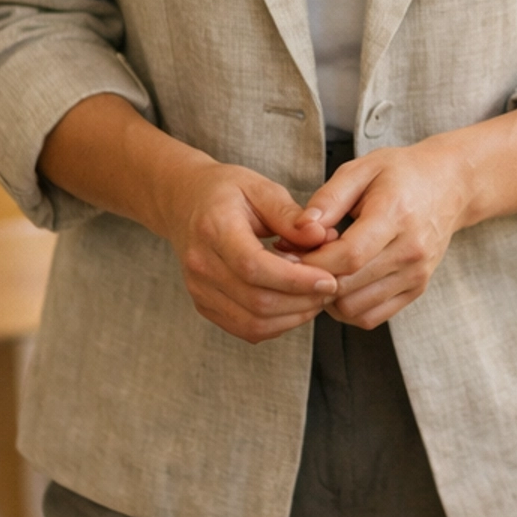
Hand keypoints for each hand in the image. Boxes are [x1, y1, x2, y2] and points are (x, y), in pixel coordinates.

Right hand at [155, 157, 339, 343]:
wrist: (185, 203)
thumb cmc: (226, 192)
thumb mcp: (260, 188)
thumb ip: (291, 215)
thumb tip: (323, 237)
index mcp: (213, 229)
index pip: (254, 267)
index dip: (296, 280)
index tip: (329, 279)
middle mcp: (200, 265)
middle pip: (256, 301)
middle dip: (302, 301)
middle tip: (331, 288)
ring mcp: (199, 290)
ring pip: (252, 323)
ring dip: (293, 317)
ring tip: (317, 297)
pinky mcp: (204, 305)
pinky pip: (245, 328)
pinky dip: (277, 324)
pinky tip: (295, 305)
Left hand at [285, 140, 472, 328]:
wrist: (449, 185)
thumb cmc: (401, 173)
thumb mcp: (361, 169)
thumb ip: (328, 199)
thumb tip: (300, 229)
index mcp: (396, 215)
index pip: (349, 256)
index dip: (312, 260)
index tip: (290, 251)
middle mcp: (411, 250)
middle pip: (348, 287)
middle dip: (312, 278)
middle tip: (296, 261)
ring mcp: (417, 274)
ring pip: (355, 308)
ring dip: (327, 296)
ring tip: (319, 270)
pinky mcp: (417, 289)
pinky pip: (371, 317)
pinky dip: (347, 307)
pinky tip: (340, 282)